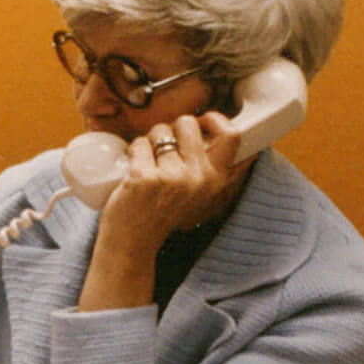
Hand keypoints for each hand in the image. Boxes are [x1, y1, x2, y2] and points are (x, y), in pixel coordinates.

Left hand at [80, 112, 254, 311]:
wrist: (132, 243)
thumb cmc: (160, 214)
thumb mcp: (196, 193)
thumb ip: (208, 169)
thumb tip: (221, 133)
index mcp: (215, 179)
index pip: (231, 135)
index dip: (215, 119)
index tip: (201, 120)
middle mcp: (198, 177)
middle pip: (188, 123)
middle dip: (171, 127)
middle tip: (161, 146)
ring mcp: (172, 177)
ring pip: (159, 131)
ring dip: (148, 140)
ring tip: (146, 163)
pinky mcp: (145, 178)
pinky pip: (138, 145)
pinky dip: (131, 151)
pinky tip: (131, 170)